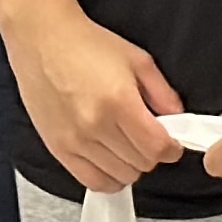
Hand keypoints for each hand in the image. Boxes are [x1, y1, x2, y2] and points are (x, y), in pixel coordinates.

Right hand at [3, 9, 180, 195]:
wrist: (43, 40)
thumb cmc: (88, 45)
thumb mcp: (137, 59)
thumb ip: (163, 92)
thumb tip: (177, 119)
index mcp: (119, 102)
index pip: (156, 147)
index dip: (172, 150)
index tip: (172, 144)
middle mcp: (96, 126)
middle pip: (140, 164)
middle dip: (152, 154)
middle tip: (148, 138)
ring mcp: (75, 141)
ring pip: (119, 177)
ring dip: (131, 165)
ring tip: (128, 146)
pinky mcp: (58, 149)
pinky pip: (91, 181)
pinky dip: (108, 177)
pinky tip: (111, 160)